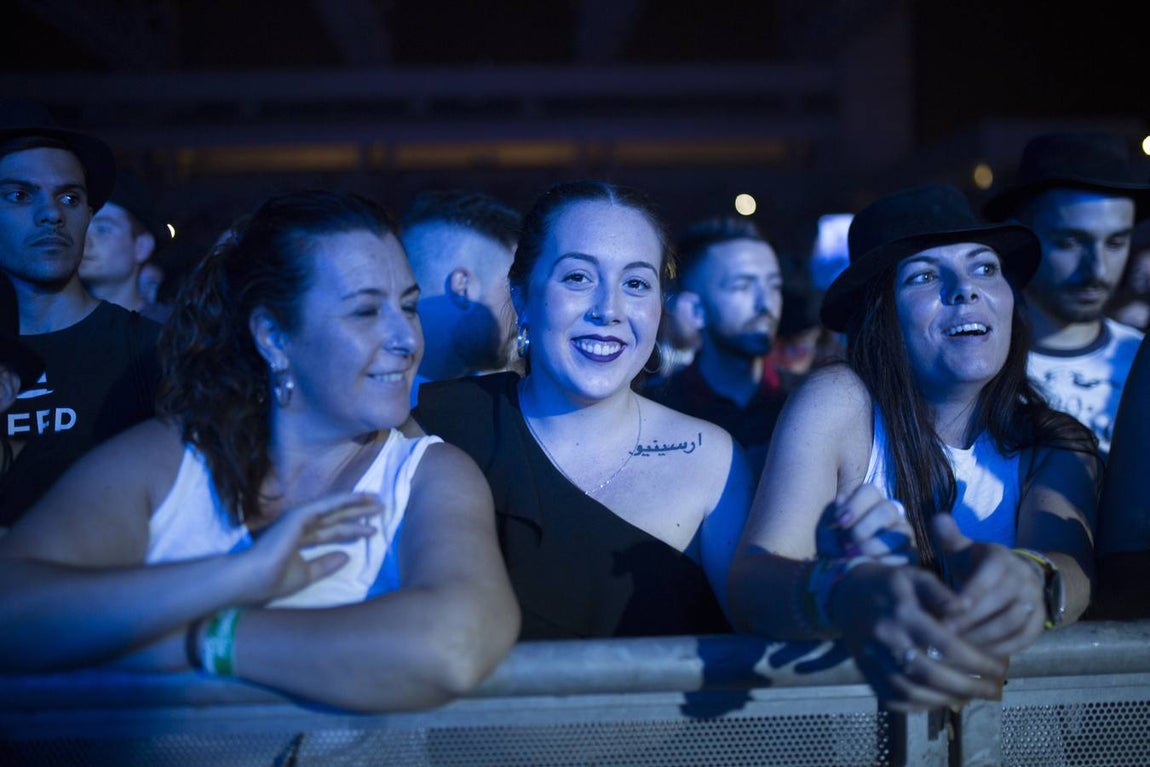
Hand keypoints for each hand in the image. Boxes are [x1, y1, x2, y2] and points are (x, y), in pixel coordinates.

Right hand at [238, 492, 382, 604]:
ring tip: (377, 501)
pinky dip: (344, 500)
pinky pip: (326, 505)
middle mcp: (300, 526)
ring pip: (334, 509)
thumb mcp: (306, 575)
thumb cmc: (272, 580)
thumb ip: (325, 565)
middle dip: (358, 513)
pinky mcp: (299, 515)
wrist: (251, 579)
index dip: (351, 530)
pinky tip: (360, 497)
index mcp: (299, 539)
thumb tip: (347, 557)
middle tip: (381, 508)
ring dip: (356, 504)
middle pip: (335, 518)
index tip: (371, 530)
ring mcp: (298, 519)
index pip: (330, 532)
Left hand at [816, 484, 915, 564]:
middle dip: (863, 528)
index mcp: (870, 502)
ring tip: (855, 557)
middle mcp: (891, 514)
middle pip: (887, 509)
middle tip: (846, 544)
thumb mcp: (827, 532)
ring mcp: (904, 534)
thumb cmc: (834, 548)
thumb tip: (841, 499)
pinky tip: (869, 566)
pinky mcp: (911, 555)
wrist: (841, 575)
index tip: (839, 523)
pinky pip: (906, 555)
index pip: (869, 490)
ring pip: (900, 532)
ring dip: (873, 546)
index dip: (854, 505)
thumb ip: (831, 515)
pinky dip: (884, 562)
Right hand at [828, 562, 1008, 712]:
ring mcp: (873, 658)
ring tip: (970, 696)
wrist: (844, 594)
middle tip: (992, 689)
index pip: (947, 645)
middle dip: (967, 687)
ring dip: (945, 700)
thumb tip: (967, 607)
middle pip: (931, 674)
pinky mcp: (866, 672)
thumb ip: (941, 593)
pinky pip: (891, 698)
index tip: (1000, 668)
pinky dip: (917, 706)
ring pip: (911, 691)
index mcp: (903, 614)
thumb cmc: (888, 584)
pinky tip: (938, 700)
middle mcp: (886, 639)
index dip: (978, 661)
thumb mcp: (914, 576)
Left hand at [932, 514, 1045, 656]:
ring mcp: (1034, 602)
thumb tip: (938, 518)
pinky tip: (976, 654)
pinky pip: (1022, 639)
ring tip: (957, 645)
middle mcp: (1023, 579)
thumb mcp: (964, 549)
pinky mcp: (1039, 624)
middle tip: (945, 632)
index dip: (970, 594)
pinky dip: (1000, 648)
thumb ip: (950, 537)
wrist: (1018, 578)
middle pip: (1000, 603)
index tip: (948, 611)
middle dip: (971, 620)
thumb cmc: (978, 565)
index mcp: (1001, 559)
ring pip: (1012, 623)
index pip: (989, 577)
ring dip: (984, 637)